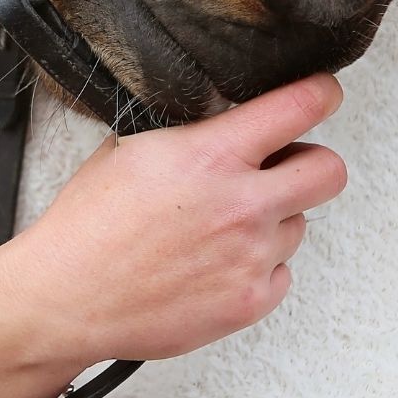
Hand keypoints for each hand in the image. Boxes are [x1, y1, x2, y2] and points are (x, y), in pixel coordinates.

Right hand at [0, 73, 345, 375]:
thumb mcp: (134, 150)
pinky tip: (218, 265)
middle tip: (285, 169)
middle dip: (313, 164)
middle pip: (330, 171)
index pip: (300, 107)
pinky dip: (259, 266)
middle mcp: (242, 206)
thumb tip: (230, 119)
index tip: (323, 95)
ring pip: (299, 225)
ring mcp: (250, 258)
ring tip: (220, 230)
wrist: (66, 298)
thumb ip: (193, 133)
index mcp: (212, 156)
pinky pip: (282, 272)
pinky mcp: (248, 302)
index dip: (321, 95)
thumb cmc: (90, 226)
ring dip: (272, 221)